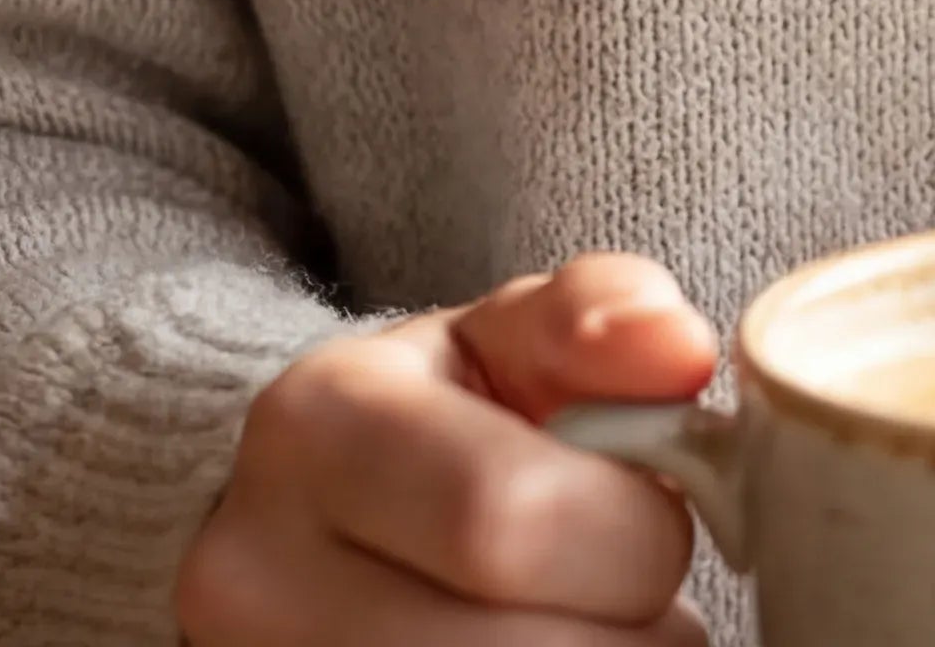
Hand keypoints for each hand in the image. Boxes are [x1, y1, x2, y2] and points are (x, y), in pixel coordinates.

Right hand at [178, 252, 723, 641]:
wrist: (301, 524)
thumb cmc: (439, 423)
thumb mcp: (509, 338)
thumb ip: (600, 319)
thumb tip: (679, 351)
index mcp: (316, 427)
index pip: (510, 517)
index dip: (631, 538)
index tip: (651, 524)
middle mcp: (255, 577)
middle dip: (627, 637)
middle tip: (638, 607)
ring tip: (589, 634)